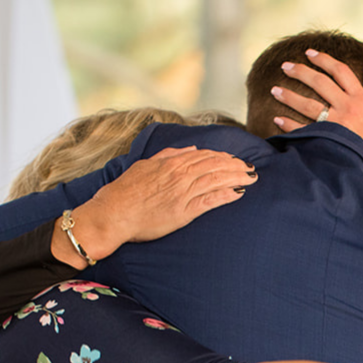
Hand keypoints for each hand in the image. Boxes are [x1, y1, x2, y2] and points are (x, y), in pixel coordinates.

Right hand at [65, 147, 256, 262]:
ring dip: (236, 177)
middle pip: (215, 165)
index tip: (235, 160)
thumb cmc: (125, 192)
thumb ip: (168, 155)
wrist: (112, 213)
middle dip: (235, 166)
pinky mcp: (183, 211)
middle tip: (250, 169)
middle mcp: (179, 174)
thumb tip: (190, 149)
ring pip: (216, 180)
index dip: (224, 156)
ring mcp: (182, 192)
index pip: (205, 155)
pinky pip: (209, 201)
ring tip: (251, 178)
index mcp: (171, 162)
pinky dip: (226, 195)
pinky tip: (238, 193)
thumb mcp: (145, 165)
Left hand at [269, 50, 362, 180]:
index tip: (309, 53)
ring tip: (274, 90)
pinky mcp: (330, 140)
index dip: (323, 59)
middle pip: (320, 82)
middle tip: (285, 66)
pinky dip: (289, 125)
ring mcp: (338, 124)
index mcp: (361, 98)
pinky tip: (277, 119)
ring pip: (308, 104)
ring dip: (289, 96)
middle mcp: (348, 107)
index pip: (340, 71)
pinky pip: (305, 130)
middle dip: (300, 71)